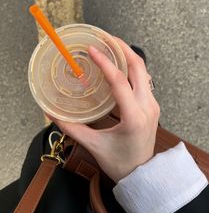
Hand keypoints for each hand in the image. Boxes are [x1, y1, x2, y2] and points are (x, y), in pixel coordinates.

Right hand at [48, 37, 159, 182]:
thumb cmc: (120, 163)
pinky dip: (131, 66)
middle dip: (122, 48)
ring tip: (110, 45)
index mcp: (134, 117)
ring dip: (128, 55)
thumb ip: (72, 128)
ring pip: (144, 70)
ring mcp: (153, 104)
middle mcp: (148, 106)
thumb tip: (52, 113)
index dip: (106, 63)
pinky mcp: (152, 104)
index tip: (93, 49)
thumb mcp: (94, 146)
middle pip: (139, 67)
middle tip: (105, 37)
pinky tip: (118, 63)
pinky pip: (144, 78)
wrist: (142, 175)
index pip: (120, 82)